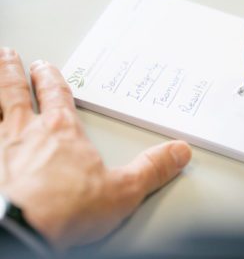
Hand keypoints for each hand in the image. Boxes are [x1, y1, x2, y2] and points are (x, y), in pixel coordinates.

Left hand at [0, 48, 191, 248]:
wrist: (20, 235)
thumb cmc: (65, 212)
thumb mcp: (123, 190)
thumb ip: (152, 168)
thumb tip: (179, 151)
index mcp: (60, 132)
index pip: (55, 95)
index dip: (50, 79)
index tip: (45, 67)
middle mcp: (25, 132)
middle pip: (16, 91)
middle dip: (14, 72)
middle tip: (10, 55)